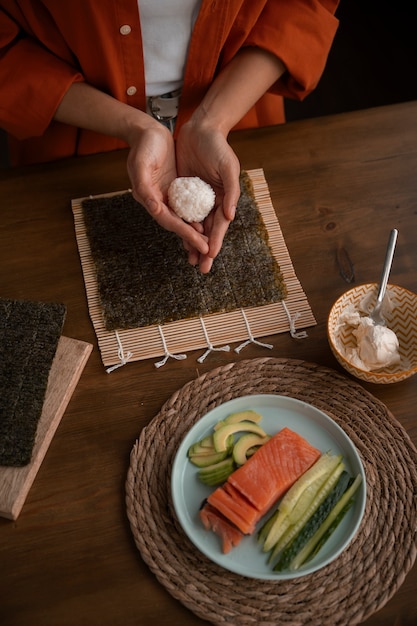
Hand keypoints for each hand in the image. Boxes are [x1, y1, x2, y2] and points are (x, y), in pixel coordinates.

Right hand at [126, 121, 209, 256]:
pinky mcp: (175, 189)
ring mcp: (167, 196)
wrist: (147, 131)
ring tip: (209, 247)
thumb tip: (154, 208)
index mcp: (149, 199)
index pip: (170, 221)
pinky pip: (187, 207)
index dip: (186, 234)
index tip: (201, 245)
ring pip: (183, 219)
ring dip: (195, 233)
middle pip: (177, 225)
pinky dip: (196, 217)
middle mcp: (158, 201)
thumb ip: (144, 187)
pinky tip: (208, 225)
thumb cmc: (144, 146)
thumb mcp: (141, 164)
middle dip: (192, 240)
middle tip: (208, 254)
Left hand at [176, 119, 240, 272]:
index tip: (211, 256)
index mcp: (224, 199)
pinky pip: (182, 213)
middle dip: (205, 250)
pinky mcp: (184, 192)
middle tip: (201, 268)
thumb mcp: (228, 167)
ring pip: (195, 226)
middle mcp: (212, 202)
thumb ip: (231, 192)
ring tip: (190, 260)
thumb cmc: (217, 147)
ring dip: (193, 243)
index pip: (219, 226)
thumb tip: (230, 216)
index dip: (215, 242)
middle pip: (208, 231)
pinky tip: (178, 238)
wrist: (200, 130)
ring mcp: (198, 199)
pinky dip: (182, 226)